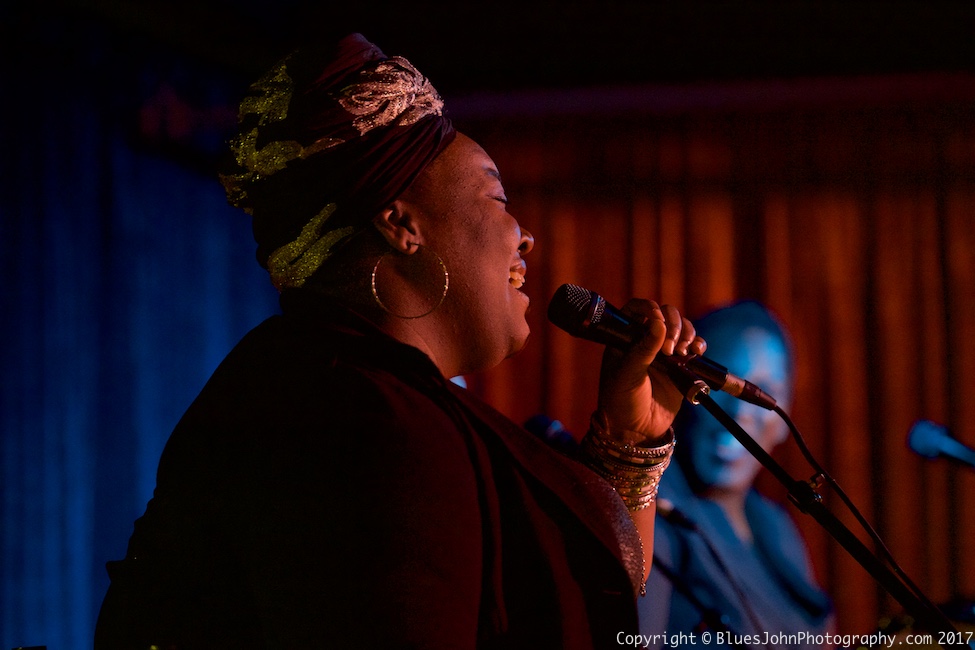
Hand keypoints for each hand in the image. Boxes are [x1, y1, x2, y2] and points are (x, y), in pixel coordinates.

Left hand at [596, 300, 705, 445]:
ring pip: (682, 327)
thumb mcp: (627, 375)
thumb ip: (642, 349)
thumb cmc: (621, 401)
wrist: (636, 430)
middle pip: (665, 314)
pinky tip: (696, 353)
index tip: (657, 321)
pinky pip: (694, 346)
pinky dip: (699, 345)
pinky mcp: (681, 366)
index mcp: (625, 338)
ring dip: (687, 333)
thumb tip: (659, 322)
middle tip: (669, 348)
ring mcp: (664, 352)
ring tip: (682, 352)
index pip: (637, 308)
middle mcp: (645, 340)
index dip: (649, 309)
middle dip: (673, 324)